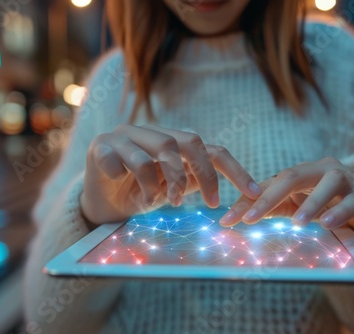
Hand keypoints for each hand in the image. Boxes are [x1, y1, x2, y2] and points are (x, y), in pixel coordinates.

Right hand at [80, 124, 262, 224]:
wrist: (99, 203)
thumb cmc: (140, 194)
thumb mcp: (172, 189)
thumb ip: (194, 181)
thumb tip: (231, 193)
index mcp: (172, 142)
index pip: (210, 149)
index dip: (234, 170)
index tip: (254, 194)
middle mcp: (151, 133)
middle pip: (185, 142)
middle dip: (199, 174)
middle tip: (204, 202)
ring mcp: (125, 136)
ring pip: (154, 152)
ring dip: (160, 183)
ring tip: (155, 202)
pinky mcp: (100, 145)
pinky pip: (118, 158)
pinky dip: (123, 176)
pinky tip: (119, 184)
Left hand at [220, 157, 353, 236]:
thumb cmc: (329, 200)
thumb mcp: (299, 203)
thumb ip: (273, 207)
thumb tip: (240, 217)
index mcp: (299, 174)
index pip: (268, 184)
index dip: (246, 201)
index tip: (226, 220)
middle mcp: (319, 171)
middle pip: (291, 177)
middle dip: (268, 198)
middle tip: (249, 219)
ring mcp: (344, 179)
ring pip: (327, 185)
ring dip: (310, 204)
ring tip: (296, 223)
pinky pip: (352, 201)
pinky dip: (339, 211)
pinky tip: (327, 223)